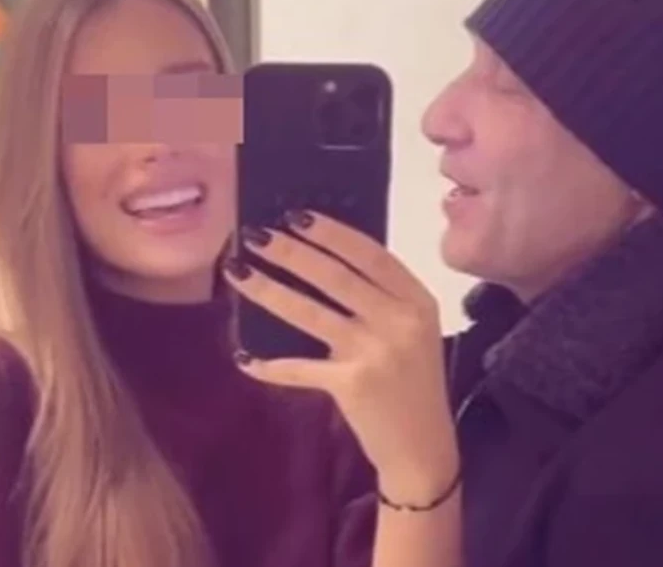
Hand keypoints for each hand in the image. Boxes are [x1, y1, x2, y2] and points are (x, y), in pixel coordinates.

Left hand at [223, 210, 458, 501]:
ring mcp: (377, 352)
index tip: (296, 215)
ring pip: (311, 312)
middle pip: (336, 276)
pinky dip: (269, 365)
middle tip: (254, 234)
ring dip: (269, 290)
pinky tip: (244, 356)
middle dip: (290, 251)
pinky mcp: (353, 385)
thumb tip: (321, 261)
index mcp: (418, 301)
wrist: (424, 448)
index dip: (331, 232)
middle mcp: (400, 321)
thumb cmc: (414, 384)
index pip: (370, 254)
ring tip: (238, 271)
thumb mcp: (414, 332)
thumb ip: (382, 299)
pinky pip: (300, 367)